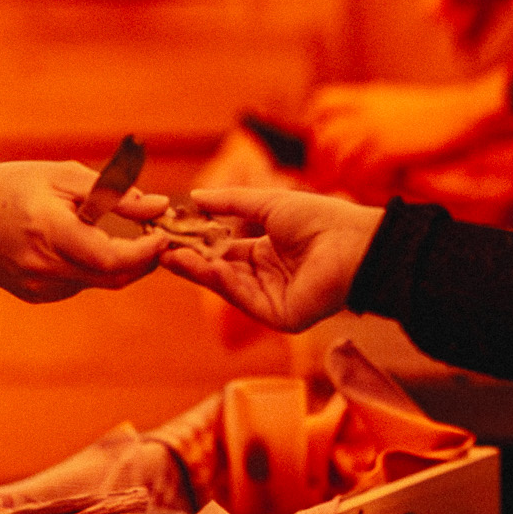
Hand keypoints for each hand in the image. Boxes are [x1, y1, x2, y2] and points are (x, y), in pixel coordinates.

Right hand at [0, 159, 172, 302]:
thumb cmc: (13, 186)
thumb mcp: (62, 177)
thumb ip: (114, 194)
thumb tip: (160, 206)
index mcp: (49, 233)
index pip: (112, 259)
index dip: (146, 251)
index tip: (164, 232)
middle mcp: (43, 268)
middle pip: (114, 277)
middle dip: (143, 259)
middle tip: (158, 236)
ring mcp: (38, 287)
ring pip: (99, 281)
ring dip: (118, 261)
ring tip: (120, 231)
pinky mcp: (36, 295)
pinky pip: (79, 283)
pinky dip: (92, 265)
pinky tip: (80, 242)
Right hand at [157, 187, 384, 331]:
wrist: (354, 243)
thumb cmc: (320, 218)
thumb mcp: (268, 203)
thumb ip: (230, 202)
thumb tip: (194, 196)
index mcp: (267, 252)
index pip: (223, 249)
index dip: (197, 242)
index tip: (168, 232)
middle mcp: (267, 277)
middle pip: (219, 269)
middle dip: (189, 258)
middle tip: (158, 246)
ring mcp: (272, 299)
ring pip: (226, 284)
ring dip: (197, 269)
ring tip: (170, 253)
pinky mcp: (278, 317)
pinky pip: (243, 298)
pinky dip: (221, 282)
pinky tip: (202, 265)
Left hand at [305, 70, 512, 187]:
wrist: (469, 112)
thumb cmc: (444, 114)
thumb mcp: (402, 104)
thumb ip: (377, 115)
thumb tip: (360, 137)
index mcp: (367, 95)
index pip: (321, 105)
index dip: (314, 128)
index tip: (321, 150)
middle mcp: (364, 110)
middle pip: (323, 138)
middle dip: (322, 163)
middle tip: (328, 184)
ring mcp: (372, 129)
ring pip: (337, 160)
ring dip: (343, 179)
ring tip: (354, 192)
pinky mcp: (385, 150)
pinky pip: (360, 175)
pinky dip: (366, 187)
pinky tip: (380, 190)